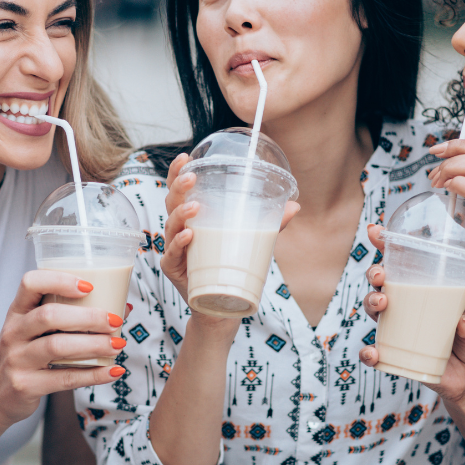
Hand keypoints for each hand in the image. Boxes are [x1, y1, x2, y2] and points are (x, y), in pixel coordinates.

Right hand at [0, 271, 128, 429]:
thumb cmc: (23, 356)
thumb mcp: (33, 332)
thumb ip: (69, 318)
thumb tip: (122, 308)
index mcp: (17, 312)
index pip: (30, 283)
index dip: (59, 280)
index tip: (89, 286)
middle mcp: (14, 332)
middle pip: (49, 316)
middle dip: (87, 317)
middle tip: (114, 320)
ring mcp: (17, 360)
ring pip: (57, 346)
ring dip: (94, 344)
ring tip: (118, 345)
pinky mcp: (26, 385)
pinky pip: (64, 379)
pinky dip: (93, 375)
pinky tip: (113, 371)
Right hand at [161, 154, 298, 308]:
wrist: (221, 306)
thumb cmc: (229, 268)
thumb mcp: (249, 241)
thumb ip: (268, 225)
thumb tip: (294, 206)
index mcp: (192, 218)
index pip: (179, 191)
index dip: (177, 173)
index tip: (185, 157)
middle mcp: (178, 230)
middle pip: (170, 203)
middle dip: (178, 187)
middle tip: (191, 177)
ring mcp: (174, 250)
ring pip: (170, 226)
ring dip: (180, 214)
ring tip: (195, 207)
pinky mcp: (174, 270)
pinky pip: (171, 254)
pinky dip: (178, 244)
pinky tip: (189, 236)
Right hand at [361, 225, 464, 404]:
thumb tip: (462, 323)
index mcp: (421, 287)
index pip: (399, 261)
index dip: (384, 244)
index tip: (375, 231)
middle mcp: (403, 304)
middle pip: (380, 282)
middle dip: (375, 273)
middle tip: (382, 275)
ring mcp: (395, 327)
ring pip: (372, 309)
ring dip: (371, 303)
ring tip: (382, 305)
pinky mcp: (393, 353)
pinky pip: (374, 352)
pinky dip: (369, 352)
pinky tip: (374, 353)